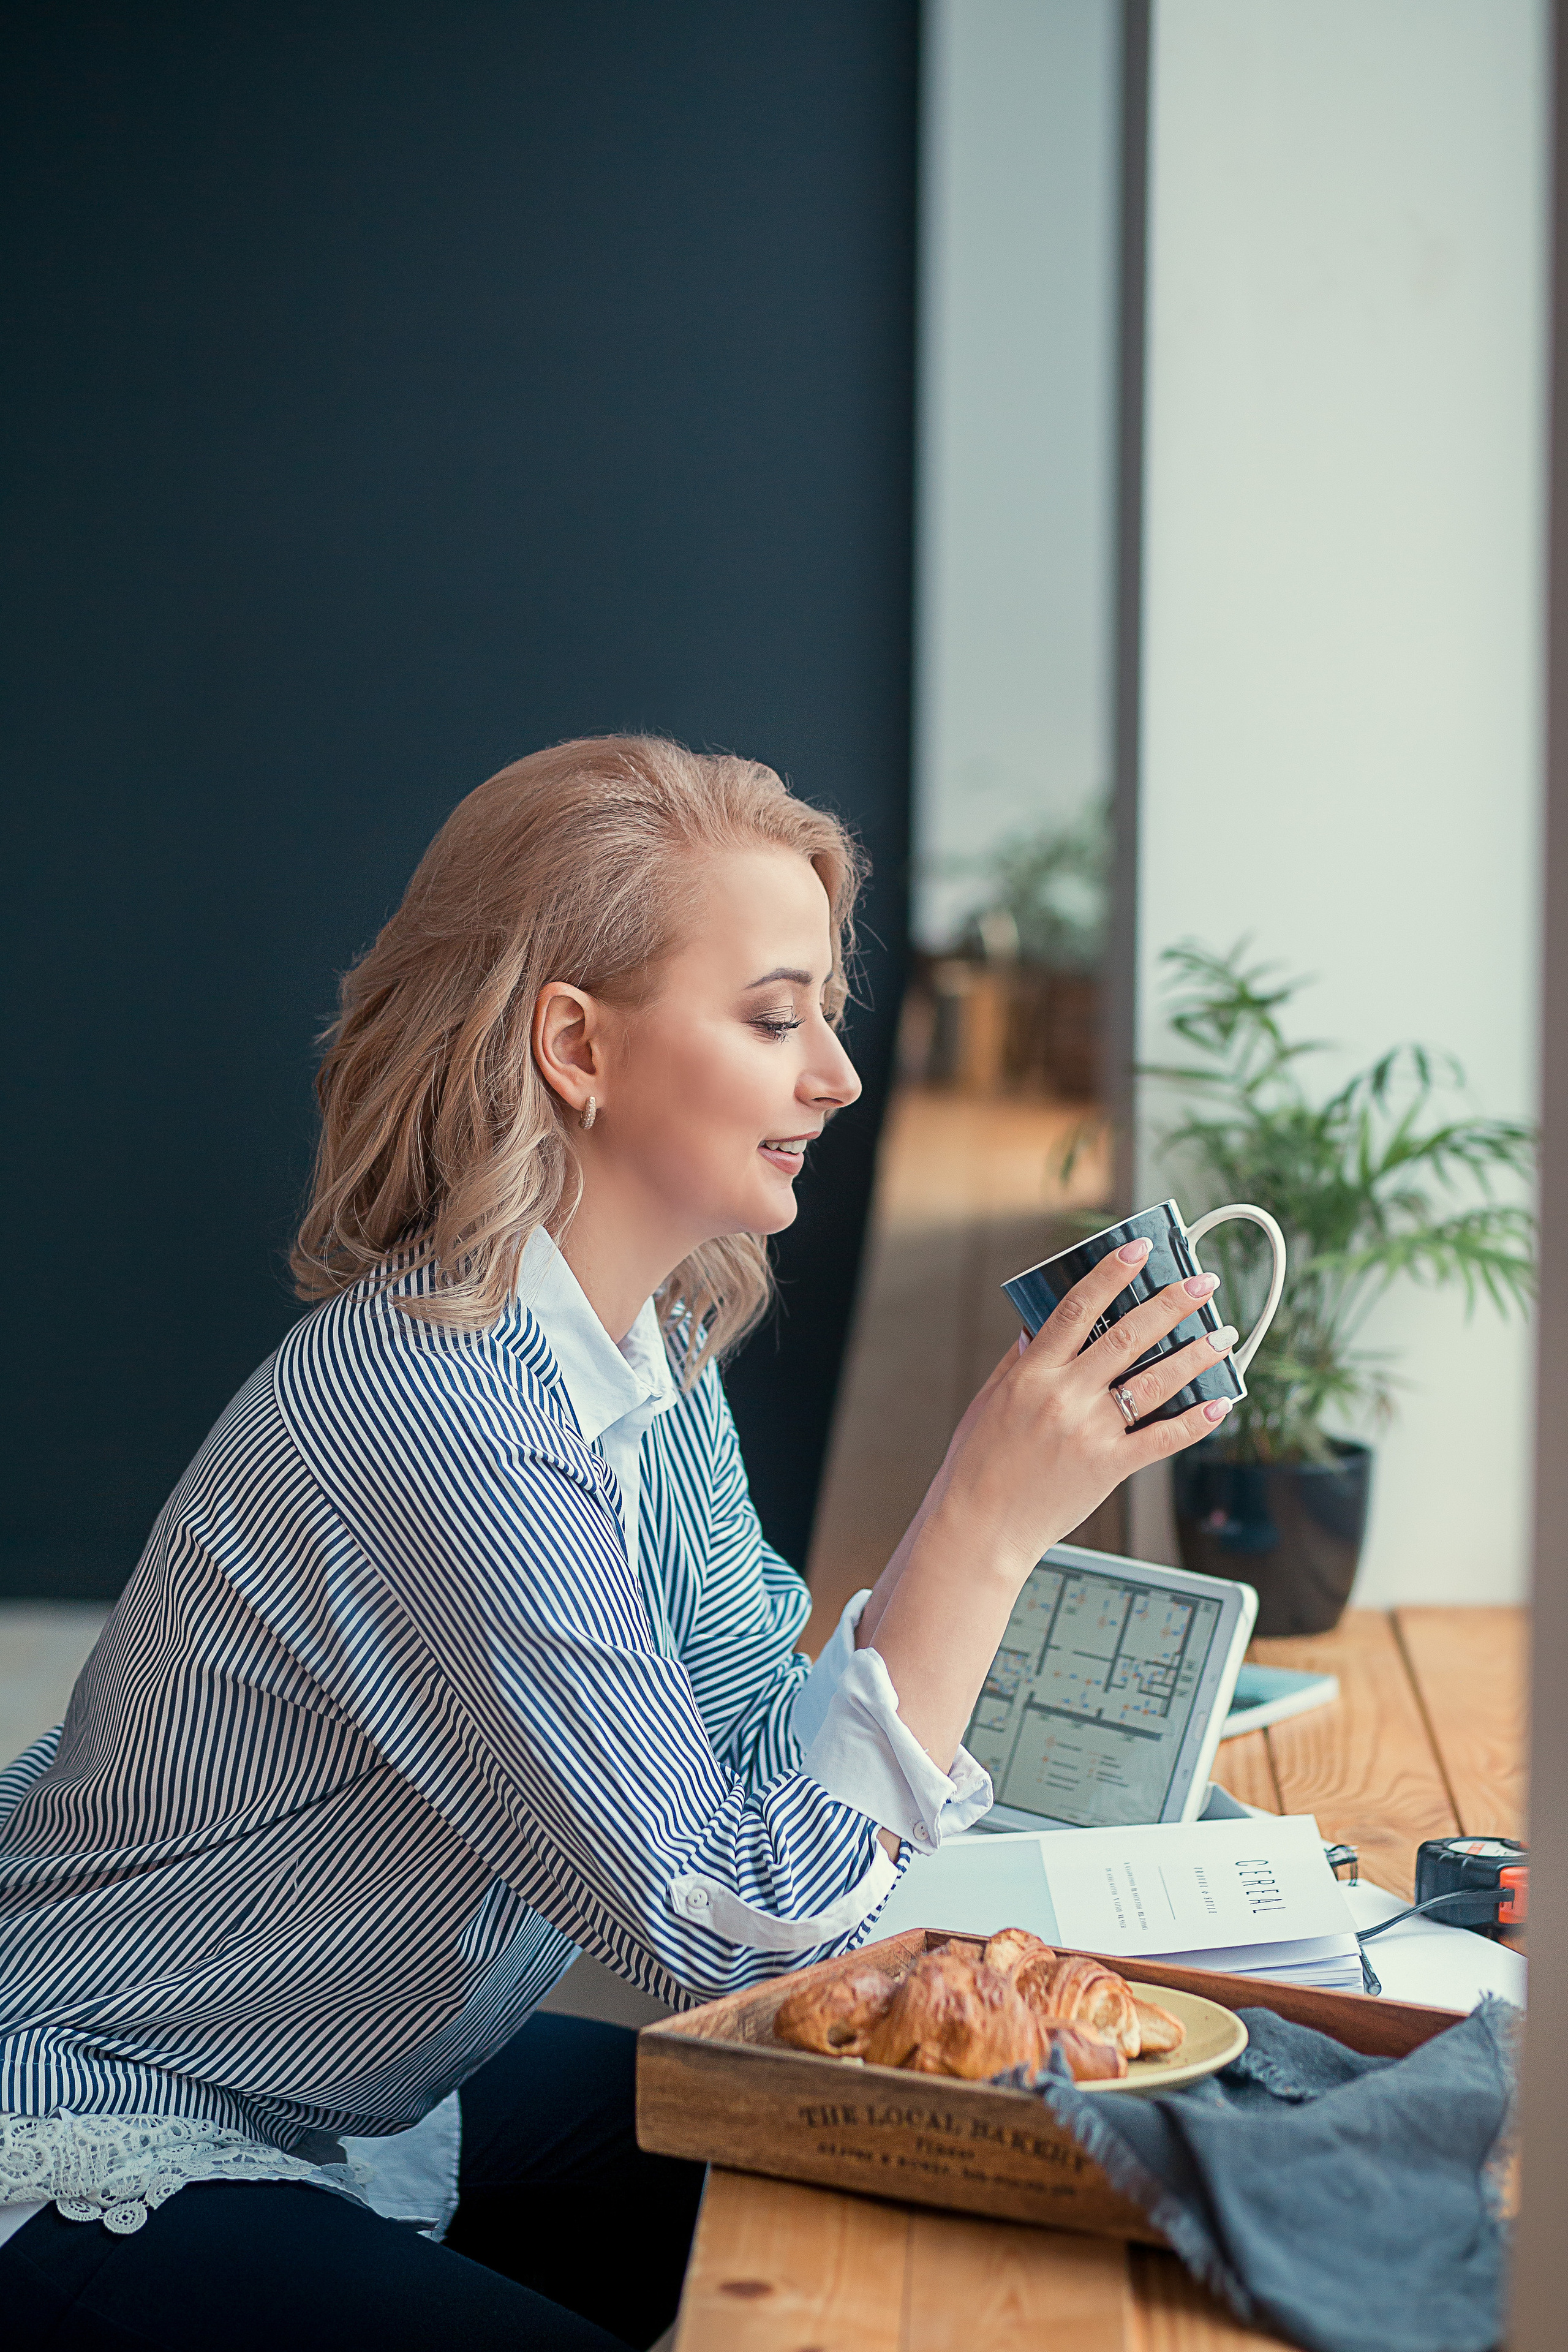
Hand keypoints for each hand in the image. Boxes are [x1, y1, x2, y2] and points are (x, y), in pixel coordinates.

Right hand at [922, 1236, 1233, 1581]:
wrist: (979, 1526)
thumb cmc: (978, 1465)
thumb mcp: (989, 1401)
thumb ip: (1020, 1362)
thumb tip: (1040, 1327)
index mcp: (1033, 1373)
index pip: (1078, 1308)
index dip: (1112, 1273)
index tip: (1139, 1250)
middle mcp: (1065, 1395)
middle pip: (1127, 1336)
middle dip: (1170, 1304)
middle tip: (1201, 1284)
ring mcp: (1090, 1431)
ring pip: (1154, 1381)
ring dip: (1195, 1354)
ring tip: (1223, 1336)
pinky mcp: (1110, 1466)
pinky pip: (1163, 1438)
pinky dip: (1196, 1420)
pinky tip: (1220, 1403)